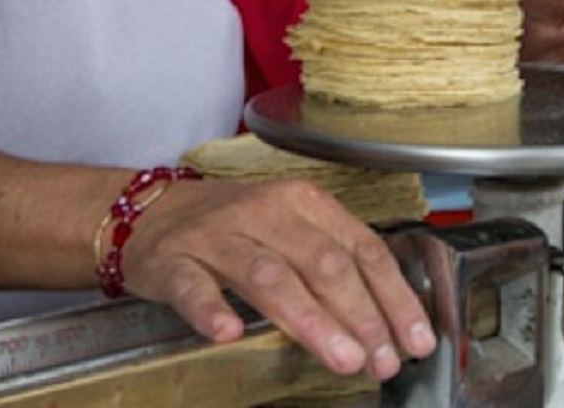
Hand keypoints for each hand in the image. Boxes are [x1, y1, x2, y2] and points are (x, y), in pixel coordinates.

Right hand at [118, 177, 436, 380]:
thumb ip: (334, 266)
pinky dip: (211, 309)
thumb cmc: (233, 228)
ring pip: (269, 276)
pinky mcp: (173, 261)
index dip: (393, 296)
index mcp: (303, 204)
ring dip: (310, 319)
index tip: (414, 338)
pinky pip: (193, 287)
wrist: (149, 213)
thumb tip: (388, 323)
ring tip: (340, 357)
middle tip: (382, 360)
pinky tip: (227, 333)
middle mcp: (265, 212)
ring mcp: (217, 236)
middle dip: (360, 316)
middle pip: (323, 264)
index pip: (361, 249)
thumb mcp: (290, 230)